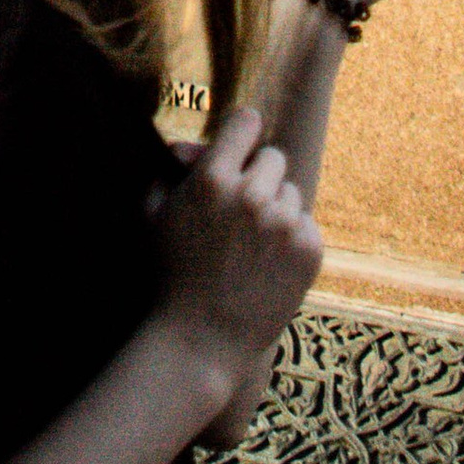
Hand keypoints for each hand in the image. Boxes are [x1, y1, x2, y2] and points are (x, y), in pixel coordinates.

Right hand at [153, 106, 324, 401]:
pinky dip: (292, 239)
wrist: (200, 341)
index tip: (240, 146)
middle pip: (273, 158)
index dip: (241, 134)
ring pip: (291, 193)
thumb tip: (190, 145)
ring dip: (275, 209)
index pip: (245, 122)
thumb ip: (171, 171)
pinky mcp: (309, 250)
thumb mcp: (154, 215)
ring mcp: (284, 223)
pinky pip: (307, 224)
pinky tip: (268, 262)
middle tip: (241, 209)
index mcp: (211, 178)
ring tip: (251, 244)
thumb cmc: (170, 276)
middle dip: (257, 178)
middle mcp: (251, 194)